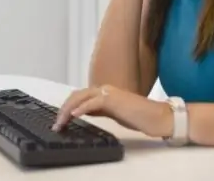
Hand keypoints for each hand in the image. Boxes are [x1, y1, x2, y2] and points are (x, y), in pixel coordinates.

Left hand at [52, 85, 171, 137]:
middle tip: (56, 123)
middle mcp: (104, 89)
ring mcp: (108, 92)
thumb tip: (84, 113)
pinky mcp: (113, 99)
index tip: (60, 120)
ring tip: (60, 122)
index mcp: (104, 92)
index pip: (79, 97)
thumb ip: (100, 110)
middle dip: (63, 109)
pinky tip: (74, 115)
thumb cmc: (139, 116)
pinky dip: (82, 108)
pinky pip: (93, 102)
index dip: (67, 107)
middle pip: (76, 95)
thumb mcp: (114, 113)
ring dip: (68, 110)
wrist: (157, 116)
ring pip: (81, 97)